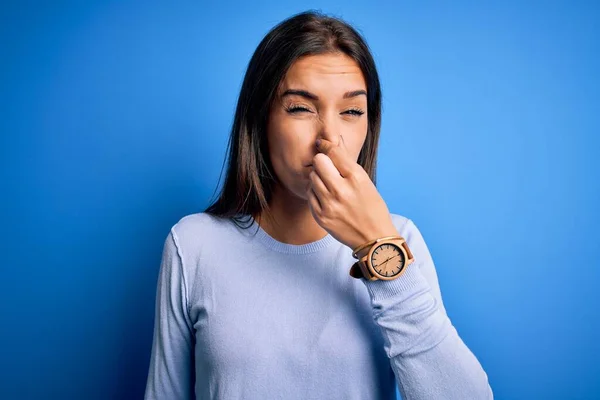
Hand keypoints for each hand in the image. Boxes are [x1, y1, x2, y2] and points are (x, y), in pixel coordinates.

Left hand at [306, 135, 398, 252]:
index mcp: (356, 179)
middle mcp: (341, 190)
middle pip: (318, 162)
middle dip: (322, 162)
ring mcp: (329, 205)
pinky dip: (315, 192)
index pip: (333, 152)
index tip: (322, 144)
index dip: (326, 145)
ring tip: (328, 184)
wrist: (374, 238)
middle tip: (327, 168)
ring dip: (318, 177)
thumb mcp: (366, 182)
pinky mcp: (321, 216)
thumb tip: (331, 145)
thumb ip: (347, 165)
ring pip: (312, 177)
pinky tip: (325, 196)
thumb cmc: (372, 208)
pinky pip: (309, 194)